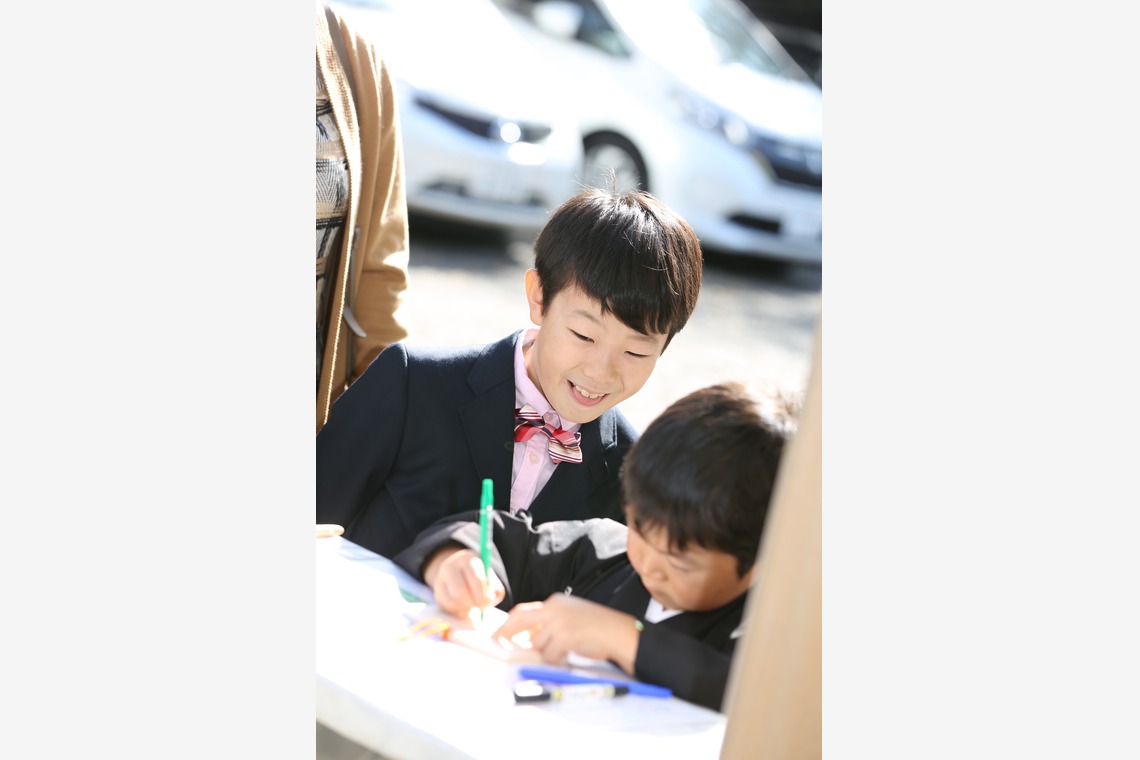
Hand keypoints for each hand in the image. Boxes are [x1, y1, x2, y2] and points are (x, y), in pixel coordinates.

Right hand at [422, 546, 504, 618]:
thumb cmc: (482, 580)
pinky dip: (457, 611)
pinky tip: (464, 608)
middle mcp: (452, 565)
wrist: (461, 572)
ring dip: (465, 608)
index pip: (476, 579)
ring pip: (451, 600)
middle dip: (472, 603)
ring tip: (472, 606)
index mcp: (470, 559)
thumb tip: (486, 602)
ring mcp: (441, 577)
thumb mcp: (492, 581)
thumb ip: (494, 591)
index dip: (483, 595)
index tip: (487, 601)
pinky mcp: (437, 590)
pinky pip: (446, 605)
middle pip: (459, 591)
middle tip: (479, 607)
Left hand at [492, 594, 640, 673]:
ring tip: (564, 650)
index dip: (509, 623)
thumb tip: (528, 638)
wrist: (618, 632)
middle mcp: (554, 608)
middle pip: (520, 619)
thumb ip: (550, 622)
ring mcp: (559, 622)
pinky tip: (570, 653)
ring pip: (537, 643)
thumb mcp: (570, 616)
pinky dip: (557, 658)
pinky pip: (550, 654)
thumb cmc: (597, 626)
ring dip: (546, 651)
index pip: (523, 610)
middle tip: (497, 643)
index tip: (499, 633)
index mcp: (555, 601)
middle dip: (506, 632)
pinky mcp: (564, 636)